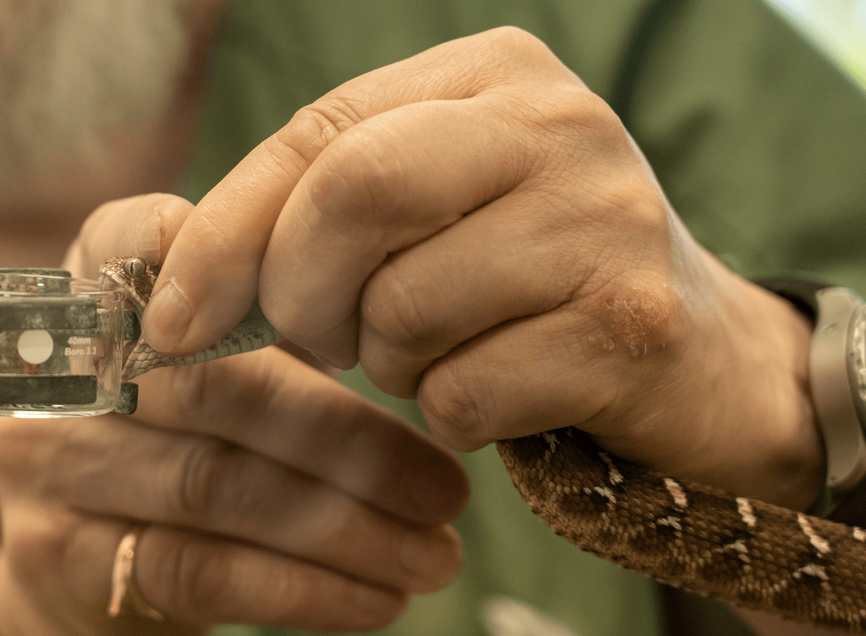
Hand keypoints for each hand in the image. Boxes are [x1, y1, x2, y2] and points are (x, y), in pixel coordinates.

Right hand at [0, 197, 467, 634]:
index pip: (149, 242)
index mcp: (99, 288)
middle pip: (216, 388)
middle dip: (348, 443)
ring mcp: (53, 462)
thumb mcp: (222, 355)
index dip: (242, 259)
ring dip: (341, 528)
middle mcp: (63, 366)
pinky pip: (196, 571)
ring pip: (215, 487)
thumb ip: (286, 321)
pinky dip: (299, 589)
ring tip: (432, 557)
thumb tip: (427, 345)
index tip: (366, 308)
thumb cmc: (190, 428)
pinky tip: (375, 599)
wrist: (89, 541)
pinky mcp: (63, 555)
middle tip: (447, 492)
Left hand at [139, 27, 821, 510]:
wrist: (699, 354)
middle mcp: (557, 125)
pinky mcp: (629, 325)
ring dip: (391, 365)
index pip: (320, 135)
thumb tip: (177, 292)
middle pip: (355, 196)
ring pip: (402, 310)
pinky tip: (498, 392)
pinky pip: (462, 394)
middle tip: (321, 342)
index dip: (225, 232)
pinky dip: (450, 414)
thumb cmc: (533, 278)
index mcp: (493, 74)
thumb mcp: (435, 211)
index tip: (173, 319)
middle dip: (302, 296)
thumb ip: (323, 213)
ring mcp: (604, 220)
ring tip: (441, 355)